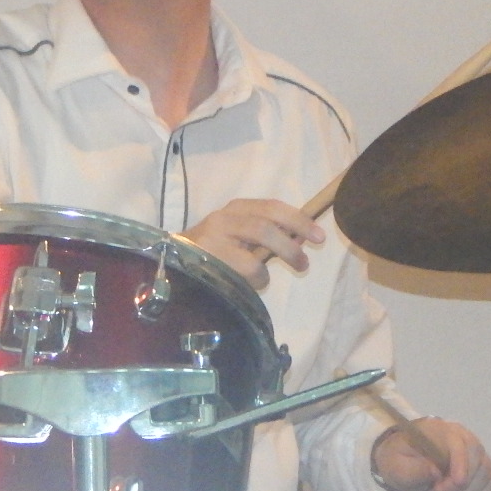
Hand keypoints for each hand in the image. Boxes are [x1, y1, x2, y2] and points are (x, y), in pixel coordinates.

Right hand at [181, 199, 324, 289]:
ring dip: (285, 253)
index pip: (272, 207)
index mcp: (236, 208)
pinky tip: (255, 283)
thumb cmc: (213, 253)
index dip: (298, 219)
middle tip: (307, 259)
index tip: (318, 235)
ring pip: (261, 238)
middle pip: (268, 222)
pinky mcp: (210, 257)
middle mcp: (225, 217)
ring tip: (297, 267)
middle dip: (294, 239)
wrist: (172, 265)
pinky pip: (249, 266)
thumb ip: (264, 233)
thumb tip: (300, 239)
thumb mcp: (238, 236)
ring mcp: (215, 236)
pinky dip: (260, 277)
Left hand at [371, 417, 490, 490]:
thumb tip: (436, 472)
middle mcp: (463, 436)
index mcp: (440, 431)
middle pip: (479, 459)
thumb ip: (413, 470)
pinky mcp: (481, 465)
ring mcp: (475, 450)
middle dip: (464, 484)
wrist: (404, 459)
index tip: (455, 486)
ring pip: (488, 472)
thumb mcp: (396, 466)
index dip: (461, 466)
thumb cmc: (400, 460)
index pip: (460, 444)